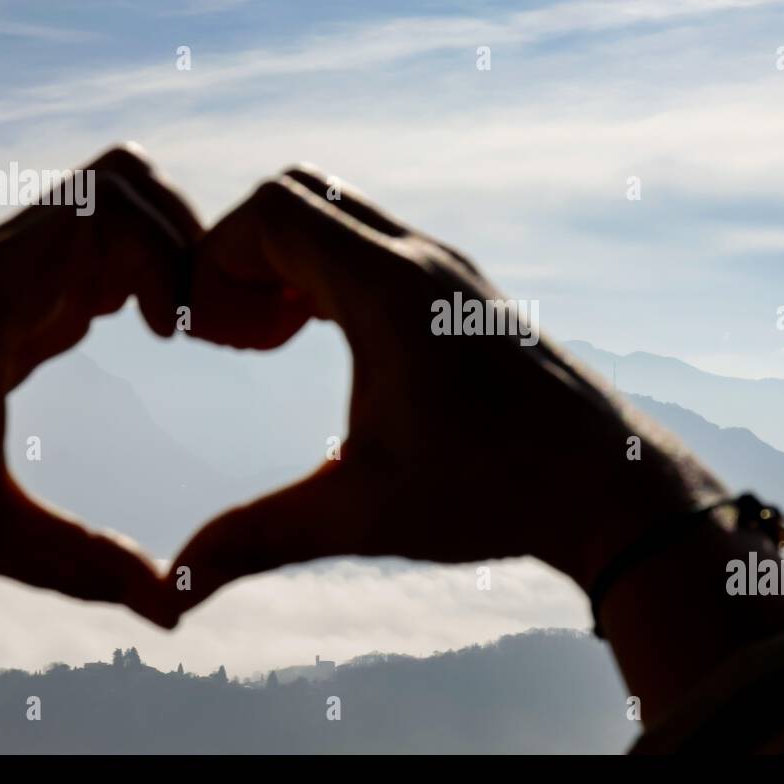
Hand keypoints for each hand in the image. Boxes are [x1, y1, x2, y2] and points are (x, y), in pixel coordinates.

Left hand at [0, 146, 199, 625]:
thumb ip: (80, 565)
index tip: (175, 337)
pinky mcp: (29, 284)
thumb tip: (170, 608)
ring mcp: (21, 263)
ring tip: (186, 320)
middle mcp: (12, 258)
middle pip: (124, 178)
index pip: (109, 210)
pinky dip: (149, 267)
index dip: (168, 261)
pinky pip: (107, 238)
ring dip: (170, 244)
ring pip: (119, 194)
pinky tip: (156, 334)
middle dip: (184, 233)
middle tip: (199, 313)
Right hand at [168, 166, 724, 613]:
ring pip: (340, 213)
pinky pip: (375, 241)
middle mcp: (422, 259)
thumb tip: (171, 590)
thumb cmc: (496, 496)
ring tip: (276, 342)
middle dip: (245, 252)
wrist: (612, 486)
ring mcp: (449, 267)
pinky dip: (331, 269)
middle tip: (239, 336)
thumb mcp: (363, 516)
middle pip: (299, 193)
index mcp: (389, 291)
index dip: (215, 260)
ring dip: (291, 260)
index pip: (270, 210)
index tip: (209, 339)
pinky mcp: (465, 288)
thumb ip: (257, 537)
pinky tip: (330, 341)